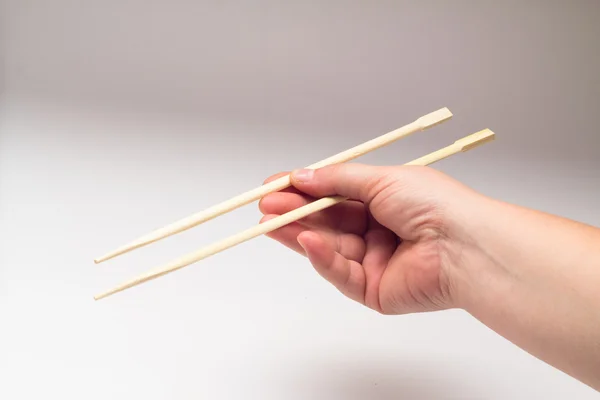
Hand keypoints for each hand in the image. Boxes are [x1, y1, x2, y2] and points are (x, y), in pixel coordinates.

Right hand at [259, 163, 481, 314]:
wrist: (464, 244)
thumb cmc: (433, 204)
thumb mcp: (380, 179)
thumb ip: (338, 180)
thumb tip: (302, 176)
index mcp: (383, 203)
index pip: (335, 198)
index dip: (305, 191)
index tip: (275, 185)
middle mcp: (377, 233)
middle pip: (327, 224)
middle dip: (296, 213)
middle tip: (266, 205)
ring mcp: (374, 263)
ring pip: (329, 248)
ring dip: (299, 234)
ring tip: (271, 222)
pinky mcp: (374, 291)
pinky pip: (341, 274)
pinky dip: (322, 258)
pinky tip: (306, 241)